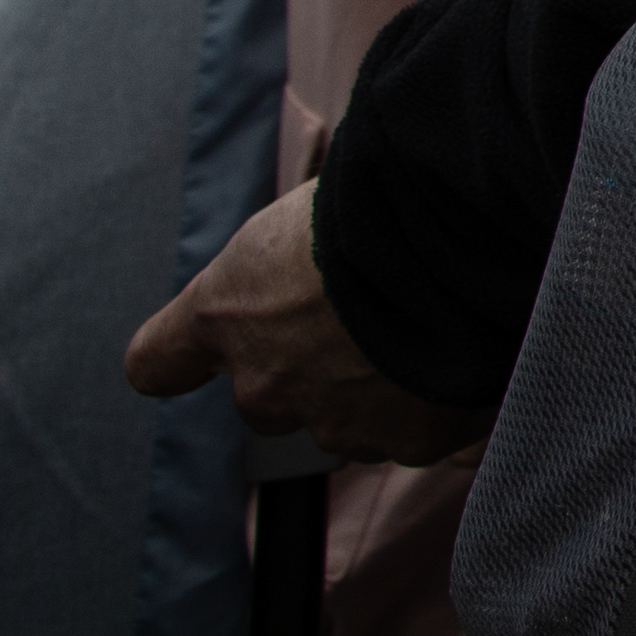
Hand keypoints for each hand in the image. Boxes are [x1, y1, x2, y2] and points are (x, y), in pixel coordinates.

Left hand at [122, 184, 484, 462]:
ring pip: (349, 421)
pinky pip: (425, 432)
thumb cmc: (381, 196)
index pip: (157, 361)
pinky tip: (478, 355)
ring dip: (381, 389)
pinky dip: (446, 406)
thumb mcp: (306, 209)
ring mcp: (338, 421)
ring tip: (438, 327)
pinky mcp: (413, 439)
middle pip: (269, 396)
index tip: (205, 349)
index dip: (184, 357)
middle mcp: (265, 384)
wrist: (467, 234)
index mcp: (225, 313)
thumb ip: (288, 261)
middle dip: (314, 367)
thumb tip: (315, 260)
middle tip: (371, 315)